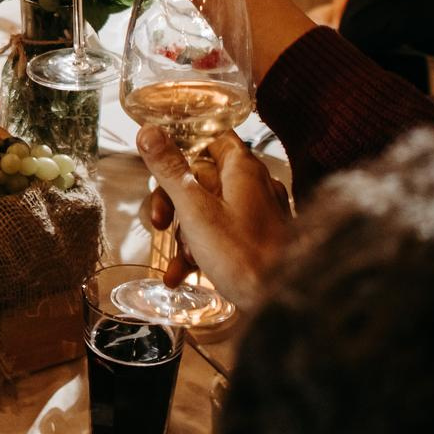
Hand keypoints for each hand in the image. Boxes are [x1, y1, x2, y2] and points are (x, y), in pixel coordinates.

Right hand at [135, 126, 290, 307]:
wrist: (283, 301)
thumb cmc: (246, 257)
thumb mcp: (196, 211)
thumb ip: (170, 170)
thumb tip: (149, 133)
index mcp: (241, 169)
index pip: (211, 135)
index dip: (184, 141)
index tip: (159, 154)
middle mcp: (253, 186)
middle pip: (201, 176)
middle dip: (174, 200)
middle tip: (160, 220)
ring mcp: (256, 214)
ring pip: (208, 208)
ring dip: (185, 231)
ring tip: (179, 257)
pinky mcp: (255, 240)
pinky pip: (220, 234)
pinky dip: (199, 249)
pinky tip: (182, 274)